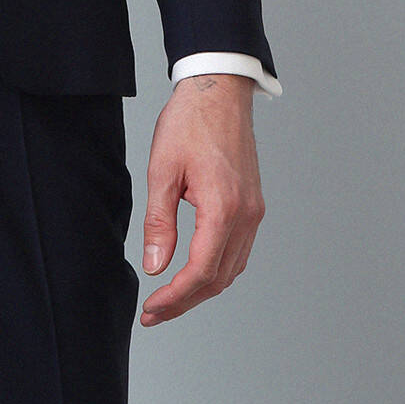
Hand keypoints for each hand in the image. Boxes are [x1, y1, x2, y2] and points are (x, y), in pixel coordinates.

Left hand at [139, 73, 264, 326]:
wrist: (219, 90)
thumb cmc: (190, 122)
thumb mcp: (162, 169)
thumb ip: (159, 222)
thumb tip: (155, 265)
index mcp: (223, 208)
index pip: (200, 271)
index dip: (174, 297)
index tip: (151, 309)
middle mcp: (246, 216)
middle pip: (218, 278)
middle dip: (185, 301)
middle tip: (154, 312)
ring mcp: (254, 211)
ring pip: (231, 268)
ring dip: (202, 289)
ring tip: (170, 298)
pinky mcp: (253, 205)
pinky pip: (238, 250)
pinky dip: (217, 268)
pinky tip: (195, 271)